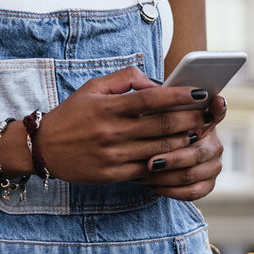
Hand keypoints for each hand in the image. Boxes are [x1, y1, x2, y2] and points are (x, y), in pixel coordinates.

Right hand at [36, 67, 210, 185]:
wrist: (44, 149)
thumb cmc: (73, 114)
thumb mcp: (93, 87)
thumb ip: (126, 78)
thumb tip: (156, 82)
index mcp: (109, 106)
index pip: (152, 98)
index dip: (180, 95)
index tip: (200, 91)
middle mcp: (112, 131)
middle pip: (162, 125)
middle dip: (191, 119)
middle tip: (209, 114)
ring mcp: (112, 155)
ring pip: (159, 150)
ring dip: (184, 142)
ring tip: (201, 134)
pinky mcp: (112, 175)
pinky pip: (146, 170)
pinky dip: (166, 163)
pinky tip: (180, 156)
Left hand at [142, 94, 227, 200]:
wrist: (151, 155)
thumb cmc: (152, 129)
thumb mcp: (152, 112)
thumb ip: (157, 100)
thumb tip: (149, 89)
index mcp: (205, 120)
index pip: (217, 110)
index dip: (218, 107)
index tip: (216, 101)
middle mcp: (214, 142)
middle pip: (199, 152)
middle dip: (173, 158)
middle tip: (151, 161)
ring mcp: (213, 164)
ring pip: (192, 173)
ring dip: (167, 175)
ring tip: (146, 174)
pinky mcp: (207, 184)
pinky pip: (193, 191)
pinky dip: (171, 190)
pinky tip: (155, 185)